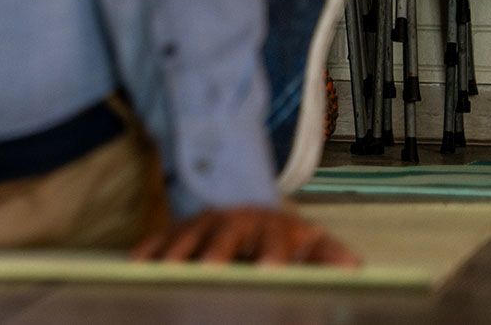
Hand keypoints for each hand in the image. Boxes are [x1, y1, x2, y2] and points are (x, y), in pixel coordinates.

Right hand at [132, 207, 359, 267]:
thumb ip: (333, 258)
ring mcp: (203, 224)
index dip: (273, 256)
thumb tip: (352, 268)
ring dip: (176, 256)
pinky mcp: (179, 231)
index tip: (272, 271)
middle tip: (211, 272)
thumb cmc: (288, 241)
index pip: (274, 241)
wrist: (254, 214)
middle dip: (216, 254)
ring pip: (186, 238)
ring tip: (167, 274)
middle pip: (224, 238)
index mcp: (273, 227)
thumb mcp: (316, 246)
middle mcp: (235, 221)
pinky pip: (158, 240)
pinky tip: (138, 268)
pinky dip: (147, 253)